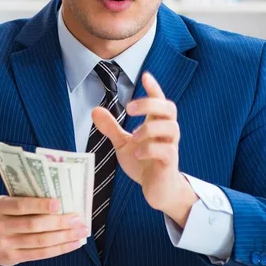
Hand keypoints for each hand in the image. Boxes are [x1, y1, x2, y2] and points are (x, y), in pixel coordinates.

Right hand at [0, 196, 87, 265]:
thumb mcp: (4, 202)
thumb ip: (24, 200)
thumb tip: (58, 200)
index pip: (21, 206)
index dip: (40, 205)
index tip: (59, 204)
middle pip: (33, 226)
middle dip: (59, 222)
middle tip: (77, 218)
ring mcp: (5, 245)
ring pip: (39, 241)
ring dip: (64, 237)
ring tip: (80, 232)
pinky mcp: (12, 259)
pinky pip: (40, 254)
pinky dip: (58, 249)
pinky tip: (71, 244)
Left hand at [91, 72, 197, 226]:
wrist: (159, 190)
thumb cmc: (145, 163)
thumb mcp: (124, 143)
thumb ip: (112, 128)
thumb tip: (95, 110)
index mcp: (156, 124)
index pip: (160, 100)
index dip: (154, 88)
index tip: (146, 75)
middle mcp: (167, 132)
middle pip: (169, 108)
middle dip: (150, 103)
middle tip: (129, 108)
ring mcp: (171, 147)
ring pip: (171, 127)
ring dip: (149, 128)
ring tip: (134, 137)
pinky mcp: (170, 163)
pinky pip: (167, 151)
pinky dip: (150, 149)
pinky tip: (138, 154)